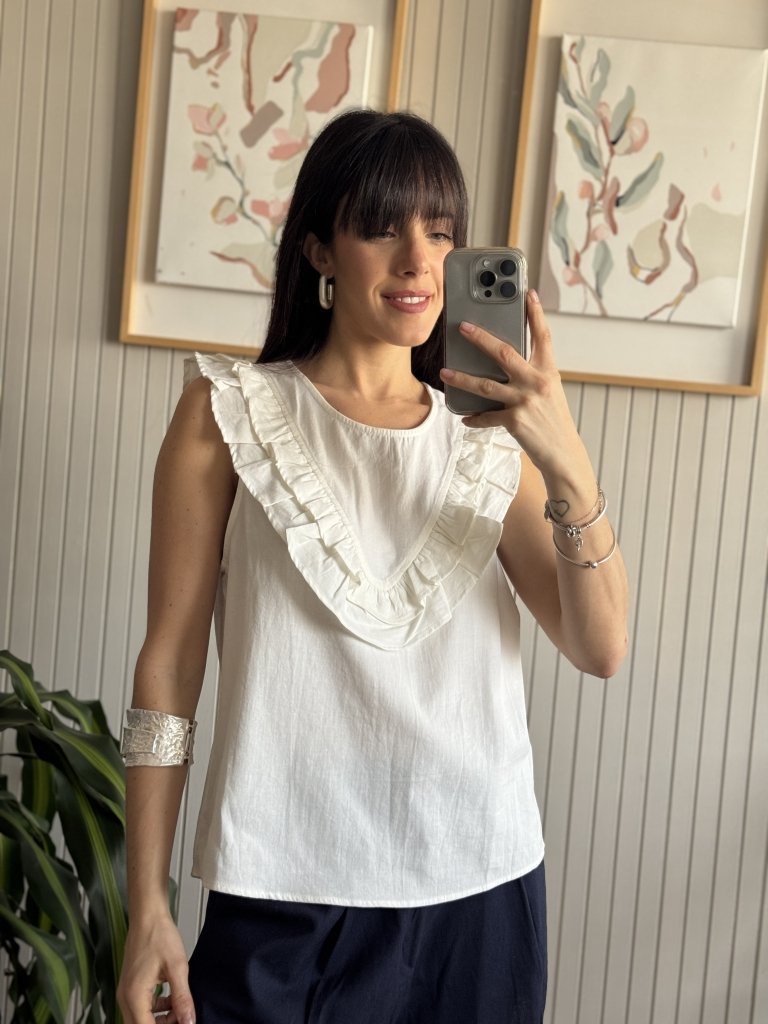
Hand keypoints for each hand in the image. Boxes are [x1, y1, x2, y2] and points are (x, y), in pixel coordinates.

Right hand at [117, 917, 194, 1023]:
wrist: (148, 916)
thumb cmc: (160, 936)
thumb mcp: (177, 967)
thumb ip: (182, 997)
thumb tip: (189, 1022)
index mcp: (135, 997)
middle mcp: (125, 998)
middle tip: (183, 1017)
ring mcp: (126, 992)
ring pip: (141, 1019)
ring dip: (161, 1019)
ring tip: (180, 1007)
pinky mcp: (131, 986)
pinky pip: (142, 1008)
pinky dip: (157, 1009)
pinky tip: (172, 998)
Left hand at [440, 290, 588, 484]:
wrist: (564, 454)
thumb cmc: (554, 422)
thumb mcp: (549, 393)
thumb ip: (531, 376)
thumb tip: (503, 364)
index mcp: (548, 371)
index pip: (543, 336)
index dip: (535, 314)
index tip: (528, 294)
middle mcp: (537, 382)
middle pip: (504, 352)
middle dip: (480, 338)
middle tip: (462, 327)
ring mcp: (525, 400)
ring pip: (485, 384)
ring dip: (461, 378)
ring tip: (445, 372)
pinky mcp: (514, 420)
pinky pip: (486, 416)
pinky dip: (474, 418)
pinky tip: (464, 417)